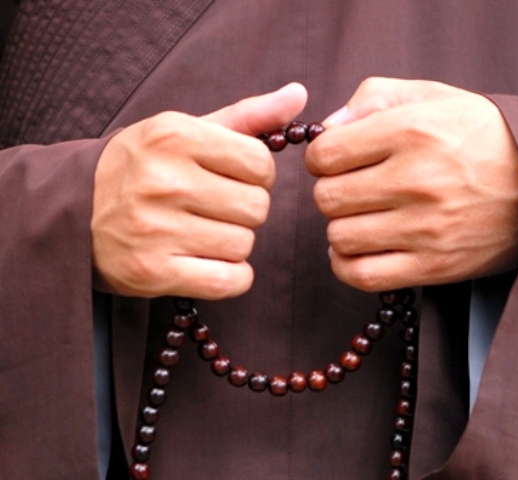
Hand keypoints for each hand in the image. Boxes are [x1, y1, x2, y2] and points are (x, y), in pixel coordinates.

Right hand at [92, 83, 306, 298]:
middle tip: (217, 209)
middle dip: (246, 210)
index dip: (257, 176)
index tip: (236, 179)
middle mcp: (164, 181)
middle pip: (257, 207)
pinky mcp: (153, 272)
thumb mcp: (186, 130)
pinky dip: (231, 276)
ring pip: (244, 244)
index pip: (260, 163)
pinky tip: (210, 262)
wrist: (75, 211)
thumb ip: (247, 115)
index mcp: (175, 136)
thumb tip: (299, 95)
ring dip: (234, 243)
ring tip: (204, 233)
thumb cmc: (142, 166)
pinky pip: (229, 281)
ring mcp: (156, 230)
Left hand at [305, 78, 517, 291]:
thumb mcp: (433, 97)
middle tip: (351, 188)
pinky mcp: (433, 265)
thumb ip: (373, 98)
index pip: (325, 153)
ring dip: (341, 227)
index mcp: (411, 131)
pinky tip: (358, 249)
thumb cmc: (480, 137)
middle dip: (330, 191)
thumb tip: (328, 127)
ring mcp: (425, 228)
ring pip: (339, 237)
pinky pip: (362, 274)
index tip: (333, 160)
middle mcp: (416, 180)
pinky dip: (347, 265)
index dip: (320, 157)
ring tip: (361, 217)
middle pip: (327, 198)